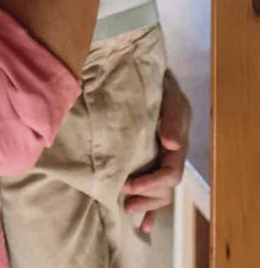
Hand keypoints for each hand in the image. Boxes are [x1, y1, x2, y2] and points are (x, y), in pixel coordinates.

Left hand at [121, 69, 191, 232]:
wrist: (150, 77)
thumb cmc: (160, 87)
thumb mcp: (170, 98)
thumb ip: (172, 120)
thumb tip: (173, 144)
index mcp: (176, 145)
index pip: (169, 173)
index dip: (152, 183)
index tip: (130, 185)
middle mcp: (168, 156)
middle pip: (164, 187)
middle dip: (146, 198)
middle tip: (125, 203)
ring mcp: (159, 159)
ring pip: (159, 191)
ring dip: (146, 205)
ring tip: (128, 211)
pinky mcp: (148, 159)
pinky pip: (152, 188)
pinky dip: (150, 208)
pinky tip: (143, 225)